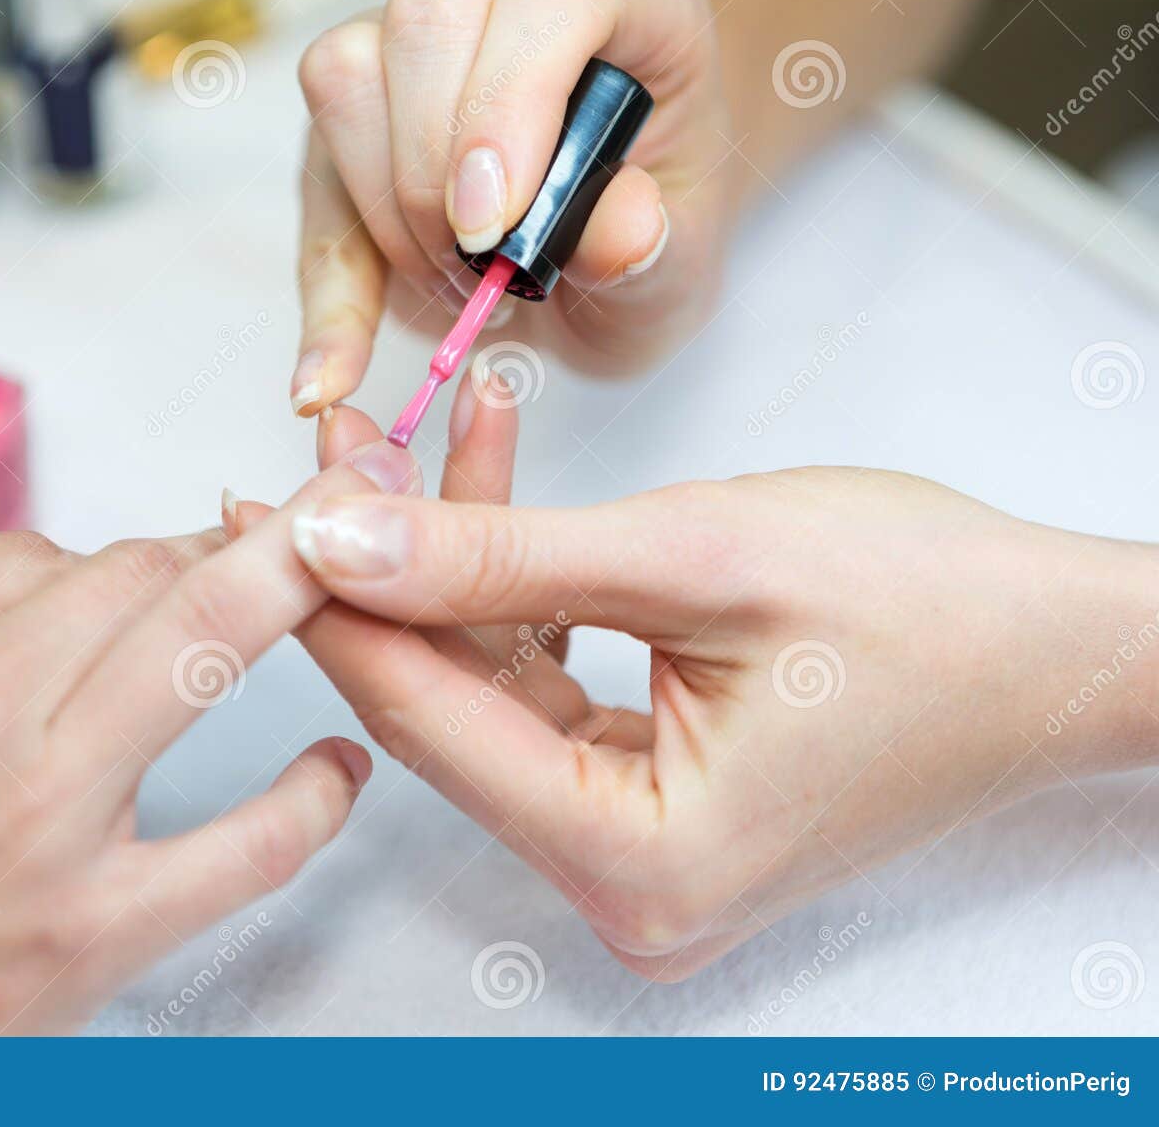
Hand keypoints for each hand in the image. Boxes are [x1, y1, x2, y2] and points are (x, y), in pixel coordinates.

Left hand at [252, 408, 1158, 977]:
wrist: (1059, 644)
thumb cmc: (928, 605)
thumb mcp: (696, 556)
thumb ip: (498, 555)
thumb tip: (332, 536)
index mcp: (639, 863)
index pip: (429, 722)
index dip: (333, 602)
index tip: (259, 504)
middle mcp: (627, 886)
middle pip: (449, 711)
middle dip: (392, 568)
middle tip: (337, 450)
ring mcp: (638, 849)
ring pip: (490, 689)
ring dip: (457, 561)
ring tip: (423, 433)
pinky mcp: (651, 798)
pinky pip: (548, 687)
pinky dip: (519, 590)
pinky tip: (496, 486)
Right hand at [290, 0, 731, 415]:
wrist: (602, 261)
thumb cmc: (647, 236)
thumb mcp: (676, 265)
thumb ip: (654, 250)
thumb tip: (623, 230)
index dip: (505, 103)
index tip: (492, 227)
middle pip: (424, 27)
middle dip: (433, 176)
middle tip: (482, 276)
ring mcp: (412, 50)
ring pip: (345, 77)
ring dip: (386, 213)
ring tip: (455, 286)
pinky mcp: (353, 118)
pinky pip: (312, 186)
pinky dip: (326, 289)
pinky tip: (336, 369)